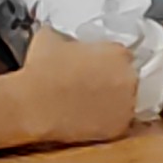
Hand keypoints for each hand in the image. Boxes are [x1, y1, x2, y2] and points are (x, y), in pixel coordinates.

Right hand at [12, 36, 142, 145]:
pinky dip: (107, 120)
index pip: (122, 55)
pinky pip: (119, 122)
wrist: (33, 104)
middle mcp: (130, 77)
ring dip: (113, 100)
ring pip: (127, 100)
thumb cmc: (41, 69)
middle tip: (92, 85)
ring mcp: (127, 104)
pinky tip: (89, 117)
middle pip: (128, 77)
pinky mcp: (120, 126)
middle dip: (113, 80)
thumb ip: (67, 36)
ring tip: (89, 103)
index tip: (95, 66)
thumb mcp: (51, 37)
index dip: (107, 61)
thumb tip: (64, 39)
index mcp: (118, 53)